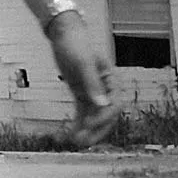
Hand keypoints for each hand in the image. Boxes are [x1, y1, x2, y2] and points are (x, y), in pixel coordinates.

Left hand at [46, 12, 118, 147]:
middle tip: (82, 141)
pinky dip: (78, 124)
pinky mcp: (82, 94)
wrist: (64, 34)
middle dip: (96, 130)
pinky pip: (83, 113)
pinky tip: (71, 135)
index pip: (114, 105)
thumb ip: (92, 83)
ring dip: (86, 130)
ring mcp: (94, 92)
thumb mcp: (82, 63)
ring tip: (74, 142)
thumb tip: (102, 105)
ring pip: (94, 117)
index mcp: (111, 80)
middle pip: (106, 115)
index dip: (103, 117)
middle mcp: (105, 89)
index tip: (88, 125)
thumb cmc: (76, 44)